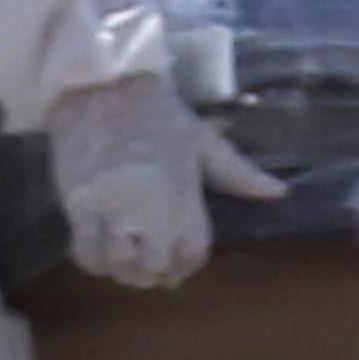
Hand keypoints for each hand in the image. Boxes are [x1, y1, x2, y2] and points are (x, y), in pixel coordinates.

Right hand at [44, 67, 284, 292]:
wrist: (103, 87)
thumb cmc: (157, 113)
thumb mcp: (202, 140)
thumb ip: (237, 172)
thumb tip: (279, 192)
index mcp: (185, 193)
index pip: (192, 252)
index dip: (186, 266)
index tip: (179, 266)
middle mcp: (150, 207)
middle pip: (154, 265)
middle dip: (154, 273)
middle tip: (150, 267)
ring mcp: (112, 208)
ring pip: (119, 265)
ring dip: (123, 271)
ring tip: (126, 262)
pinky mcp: (79, 205)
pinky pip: (87, 252)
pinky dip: (95, 261)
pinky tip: (102, 251)